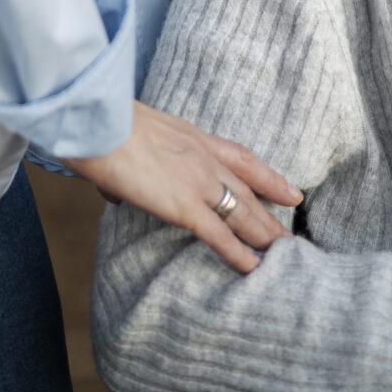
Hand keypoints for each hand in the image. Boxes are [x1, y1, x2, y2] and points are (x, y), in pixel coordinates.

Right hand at [64, 101, 301, 273]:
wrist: (98, 120)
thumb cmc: (100, 124)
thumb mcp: (127, 136)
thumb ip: (129, 165)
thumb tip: (114, 190)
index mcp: (192, 136)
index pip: (240, 158)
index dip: (269, 178)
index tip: (291, 192)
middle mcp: (204, 158)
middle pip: (248, 191)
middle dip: (272, 214)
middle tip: (292, 234)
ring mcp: (199, 182)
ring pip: (243, 214)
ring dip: (266, 237)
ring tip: (286, 255)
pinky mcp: (185, 206)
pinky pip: (220, 237)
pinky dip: (240, 256)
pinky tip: (255, 270)